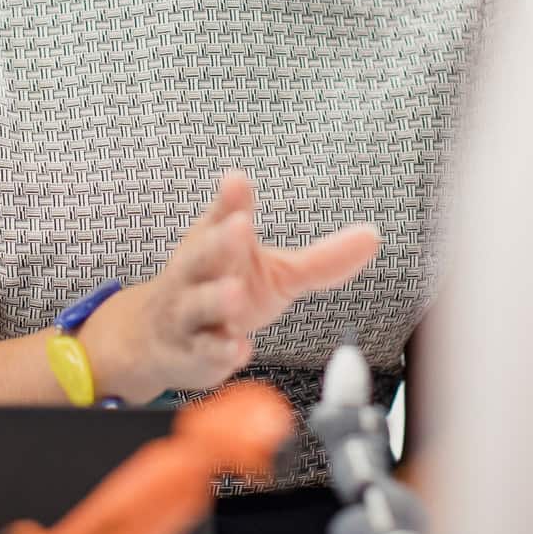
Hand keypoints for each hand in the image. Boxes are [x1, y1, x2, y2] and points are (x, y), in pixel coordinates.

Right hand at [85, 172, 379, 402]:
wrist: (159, 339)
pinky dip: (219, 350)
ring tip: (235, 291)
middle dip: (220, 241)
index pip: (221, 215)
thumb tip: (373, 236)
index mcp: (214, 243)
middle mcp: (197, 274)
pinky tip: (238, 348)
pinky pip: (203, 351)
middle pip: (203, 254)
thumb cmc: (221, 290)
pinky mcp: (191, 353)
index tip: (238, 181)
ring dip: (217, 298)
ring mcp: (190, 314)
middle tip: (240, 227)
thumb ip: (320, 258)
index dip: (231, 200)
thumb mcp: (271, 270)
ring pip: (199, 305)